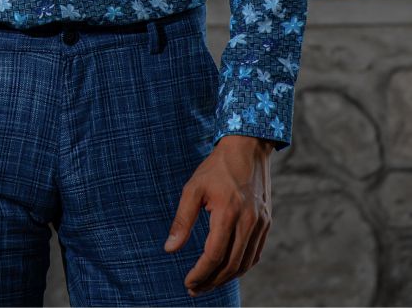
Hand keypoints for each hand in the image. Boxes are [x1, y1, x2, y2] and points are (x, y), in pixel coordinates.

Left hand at [163, 135, 274, 295]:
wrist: (247, 147)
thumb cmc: (217, 167)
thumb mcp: (193, 188)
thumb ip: (182, 220)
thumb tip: (169, 249)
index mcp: (228, 212)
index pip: (214, 255)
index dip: (200, 273)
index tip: (188, 282)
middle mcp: (248, 221)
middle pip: (231, 265)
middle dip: (211, 281)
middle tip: (195, 288)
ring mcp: (260, 223)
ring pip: (245, 263)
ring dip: (226, 277)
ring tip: (208, 282)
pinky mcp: (266, 222)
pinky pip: (255, 253)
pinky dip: (241, 266)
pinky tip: (227, 268)